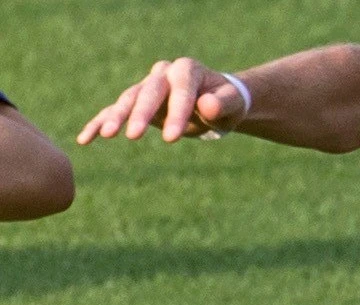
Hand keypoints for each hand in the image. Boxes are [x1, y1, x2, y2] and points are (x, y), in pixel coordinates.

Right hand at [78, 58, 247, 144]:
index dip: (175, 114)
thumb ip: (224, 103)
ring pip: (128, 100)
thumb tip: (207, 105)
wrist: (216, 102)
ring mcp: (146, 87)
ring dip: (116, 117)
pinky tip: (85, 139)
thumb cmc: (227, 103)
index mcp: (186, 70)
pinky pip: (113, 111)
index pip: (179, 91)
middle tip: (134, 137)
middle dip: (140, 115)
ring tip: (107, 135)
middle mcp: (162, 74)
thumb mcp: (234, 104)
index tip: (171, 139)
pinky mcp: (136, 102)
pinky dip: (99, 123)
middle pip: (148, 92)